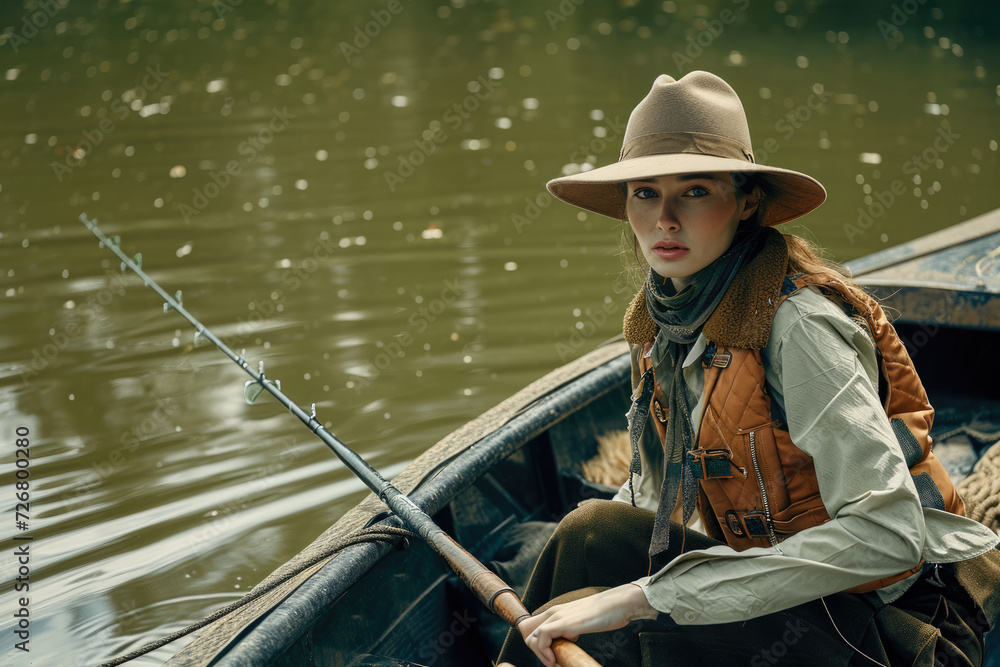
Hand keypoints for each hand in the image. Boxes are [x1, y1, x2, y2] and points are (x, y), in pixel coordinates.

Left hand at [516, 583, 657, 666]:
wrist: (619, 604)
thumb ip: (572, 627)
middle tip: (552, 661)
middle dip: (537, 651)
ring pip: (531, 637)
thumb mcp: (583, 621)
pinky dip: (544, 653)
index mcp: (558, 612)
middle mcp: (554, 612)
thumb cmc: (607, 614)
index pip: (534, 627)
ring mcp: (557, 616)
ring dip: (540, 655)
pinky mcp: (562, 622)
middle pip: (528, 632)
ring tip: (554, 663)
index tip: (551, 655)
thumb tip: (570, 638)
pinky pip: (540, 638)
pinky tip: (555, 660)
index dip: (539, 644)